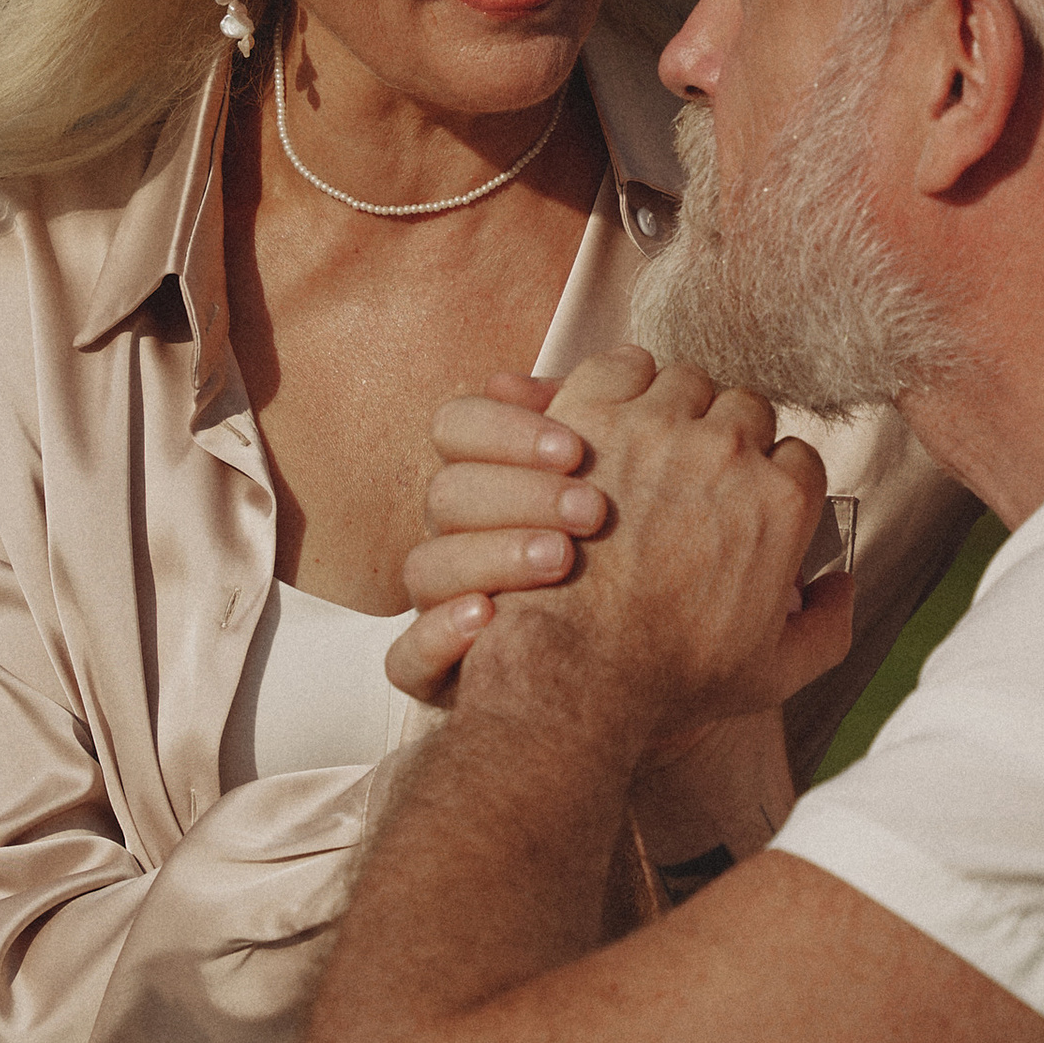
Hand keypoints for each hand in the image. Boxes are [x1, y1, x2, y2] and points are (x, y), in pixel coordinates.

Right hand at [389, 369, 612, 703]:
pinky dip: (439, 636)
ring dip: (492, 555)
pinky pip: (406, 659)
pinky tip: (488, 620)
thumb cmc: (636, 566)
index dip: (506, 428)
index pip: (459, 426)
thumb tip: (612, 364)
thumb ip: (617, 427)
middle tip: (594, 511)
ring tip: (562, 559)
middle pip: (448, 492)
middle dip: (520, 494)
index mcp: (490, 483)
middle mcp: (456, 538)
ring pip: (424, 568)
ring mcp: (441, 604)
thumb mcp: (632, 487)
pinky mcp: (438, 675)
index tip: (575, 448)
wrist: (637, 678)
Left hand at [451, 352, 850, 739]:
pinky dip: (624, 382)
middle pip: (747, 409)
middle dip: (727, 440)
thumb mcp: (777, 674)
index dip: (772, 478)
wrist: (576, 669)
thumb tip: (840, 585)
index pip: (798, 454)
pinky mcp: (594, 414)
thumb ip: (830, 627)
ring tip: (651, 450)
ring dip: (678, 409)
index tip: (742, 501)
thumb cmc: (669, 677)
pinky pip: (624, 364)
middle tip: (692, 478)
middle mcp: (730, 452)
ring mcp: (660, 426)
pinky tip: (615, 418)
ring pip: (688, 382)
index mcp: (782, 502)